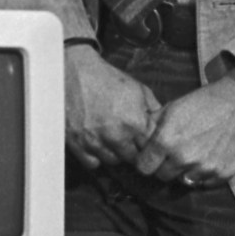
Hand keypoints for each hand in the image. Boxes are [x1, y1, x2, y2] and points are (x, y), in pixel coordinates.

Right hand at [63, 45, 161, 169]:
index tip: (143, 138)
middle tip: (128, 138)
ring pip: (113, 162)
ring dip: (115, 153)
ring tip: (111, 138)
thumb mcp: (138, 89)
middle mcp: (116, 136)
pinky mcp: (78, 144)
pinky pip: (93, 163)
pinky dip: (96, 156)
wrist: (73, 72)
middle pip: (133, 158)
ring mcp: (95, 142)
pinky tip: (97, 143)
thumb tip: (161, 124)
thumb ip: (154, 109)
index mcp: (135, 123)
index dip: (148, 143)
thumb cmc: (106, 79)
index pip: (151, 148)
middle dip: (133, 149)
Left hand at [133, 76, 234, 187]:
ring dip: (184, 172)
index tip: (151, 158)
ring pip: (183, 181)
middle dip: (164, 167)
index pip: (144, 167)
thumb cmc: (203, 102)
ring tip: (192, 155)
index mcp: (166, 140)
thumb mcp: (171, 107)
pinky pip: (205, 183)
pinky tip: (208, 157)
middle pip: (162, 177)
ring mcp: (204, 168)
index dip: (146, 162)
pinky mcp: (223, 174)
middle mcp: (183, 158)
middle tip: (173, 155)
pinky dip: (203, 174)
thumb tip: (138, 137)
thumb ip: (152, 125)